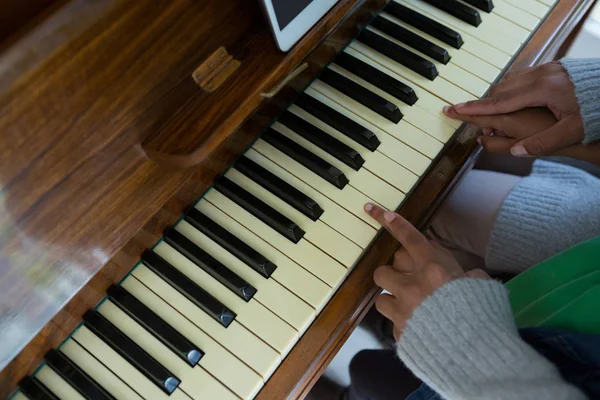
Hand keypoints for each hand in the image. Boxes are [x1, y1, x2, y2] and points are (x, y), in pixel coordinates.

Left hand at [365, 203, 489, 340]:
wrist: (475, 355)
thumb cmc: (483, 316)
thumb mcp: (481, 286)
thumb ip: (468, 277)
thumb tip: (465, 277)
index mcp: (433, 269)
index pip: (408, 238)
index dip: (391, 223)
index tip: (372, 211)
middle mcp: (412, 286)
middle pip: (383, 270)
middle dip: (392, 273)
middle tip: (405, 279)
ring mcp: (403, 311)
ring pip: (380, 297)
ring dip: (391, 299)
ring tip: (407, 307)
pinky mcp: (400, 334)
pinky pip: (393, 325)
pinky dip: (403, 325)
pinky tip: (419, 330)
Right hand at [447, 62, 583, 156]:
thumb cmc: (597, 110)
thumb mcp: (571, 132)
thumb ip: (543, 143)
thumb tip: (515, 152)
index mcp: (541, 90)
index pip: (498, 102)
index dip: (474, 108)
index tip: (454, 110)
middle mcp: (540, 75)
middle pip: (500, 90)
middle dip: (482, 103)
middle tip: (468, 116)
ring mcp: (547, 69)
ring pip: (510, 81)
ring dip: (496, 96)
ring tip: (488, 111)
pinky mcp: (553, 68)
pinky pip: (522, 77)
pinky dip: (510, 89)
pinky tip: (512, 99)